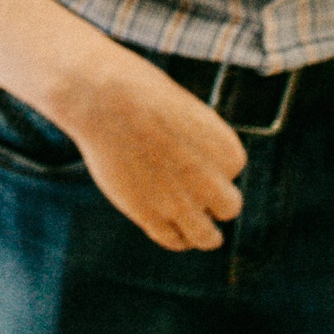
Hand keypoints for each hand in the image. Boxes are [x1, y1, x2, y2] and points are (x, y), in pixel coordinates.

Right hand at [51, 54, 245, 251]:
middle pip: (228, 208)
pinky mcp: (149, 215)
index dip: (208, 166)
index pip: (230, 172)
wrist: (103, 99)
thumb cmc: (139, 93)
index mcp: (228, 153)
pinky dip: (174, 238)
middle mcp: (212, 183)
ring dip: (201, 233)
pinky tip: (164, 225)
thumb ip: (198, 142)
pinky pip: (172, 240)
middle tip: (188, 191)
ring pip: (207, 237)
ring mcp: (180, 203)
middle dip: (213, 203)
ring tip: (188, 226)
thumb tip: (193, 161)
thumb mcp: (184, 111)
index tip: (183, 153)